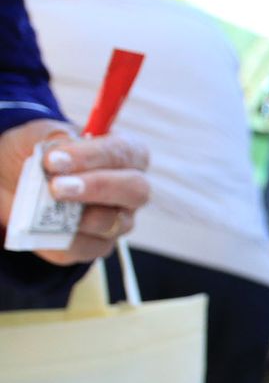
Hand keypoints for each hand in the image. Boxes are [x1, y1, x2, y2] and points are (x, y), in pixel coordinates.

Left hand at [0, 120, 150, 265]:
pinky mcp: (99, 245)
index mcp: (125, 153)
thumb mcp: (41, 135)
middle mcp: (130, 188)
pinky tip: (40, 224)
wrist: (18, 182)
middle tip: (57, 187)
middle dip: (97, 188)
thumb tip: (63, 152)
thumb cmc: (40, 155)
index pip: (125, 152)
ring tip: (44, 203)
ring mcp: (119, 220)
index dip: (93, 156)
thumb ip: (55, 138)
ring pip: (111, 222)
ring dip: (75, 215)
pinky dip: (59, 238)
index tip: (55, 159)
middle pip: (136, 191)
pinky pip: (86, 247)